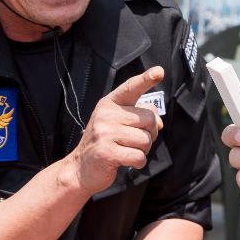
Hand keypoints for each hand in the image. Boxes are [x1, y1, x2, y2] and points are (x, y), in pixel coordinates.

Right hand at [60, 67, 164, 195]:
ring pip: (145, 139)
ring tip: (127, 150)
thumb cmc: (105, 142)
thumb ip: (139, 116)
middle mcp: (106, 114)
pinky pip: (138, 156)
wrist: (80, 168)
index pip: (131, 88)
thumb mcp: (118, 122)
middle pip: (149, 119)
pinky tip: (127, 162)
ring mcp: (105, 133)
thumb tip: (159, 122)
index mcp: (110, 104)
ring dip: (143, 150)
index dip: (146, 79)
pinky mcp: (107, 152)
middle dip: (150, 133)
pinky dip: (138, 162)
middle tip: (135, 141)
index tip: (159, 71)